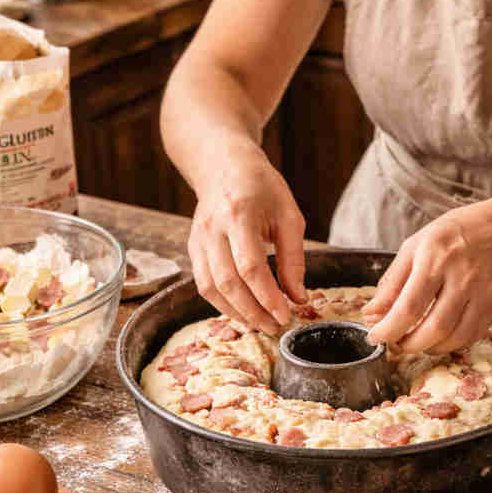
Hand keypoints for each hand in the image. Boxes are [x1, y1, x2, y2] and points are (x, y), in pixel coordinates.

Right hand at [188, 141, 306, 333]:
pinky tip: (243, 310)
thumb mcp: (288, 215)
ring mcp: (198, 238)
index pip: (250, 266)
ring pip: (211, 288)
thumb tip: (299, 298)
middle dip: (253, 312)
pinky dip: (222, 303)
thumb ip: (293, 258)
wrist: (223, 165)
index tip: (286, 315)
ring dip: (236, 312)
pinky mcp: (192, 247)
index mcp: (239, 214)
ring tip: (261, 324)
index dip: (268, 297)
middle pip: (228, 282)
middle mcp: (213, 228)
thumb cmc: (262, 188)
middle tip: (276, 327)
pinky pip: (203, 283)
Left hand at [362, 200, 491, 353]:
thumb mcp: (415, 246)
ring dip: (430, 348)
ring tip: (416, 341)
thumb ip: (392, 282)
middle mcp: (462, 277)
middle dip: (409, 345)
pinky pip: (471, 336)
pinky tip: (440, 337)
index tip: (375, 336)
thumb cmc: (455, 234)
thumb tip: (372, 314)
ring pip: (454, 338)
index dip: (389, 330)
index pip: (409, 307)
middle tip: (396, 343)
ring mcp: (484, 294)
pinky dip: (452, 344)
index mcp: (436, 258)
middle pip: (434, 328)